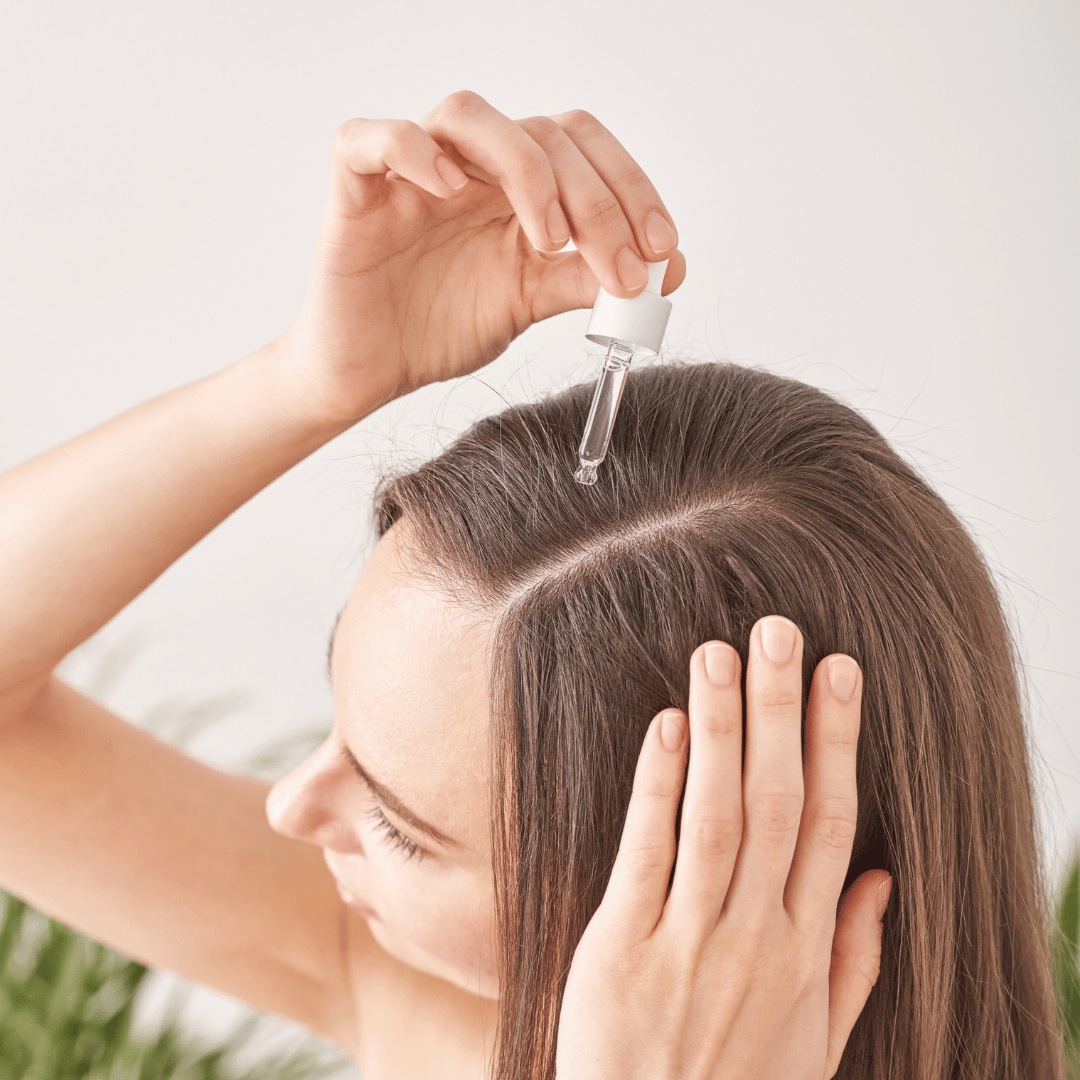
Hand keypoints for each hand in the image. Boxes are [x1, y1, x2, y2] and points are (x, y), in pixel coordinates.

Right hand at [276, 90, 685, 422]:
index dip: (631, 189)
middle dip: (597, 200)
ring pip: (469, 115)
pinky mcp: (356, 189)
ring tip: (548, 240)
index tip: (663, 250)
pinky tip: (450, 192)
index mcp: (515, 186)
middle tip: (621, 268)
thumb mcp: (530, 302)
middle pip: (542, 133)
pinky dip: (412, 151)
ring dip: (525, 168)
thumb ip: (587, 279)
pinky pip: (371, 138)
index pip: (583, 148)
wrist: (373, 372)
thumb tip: (668, 270)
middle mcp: (471, 167)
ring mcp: (412, 173)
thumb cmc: (440, 329)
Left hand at [555, 616, 892, 1079]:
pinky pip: (647, 855)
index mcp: (806, 950)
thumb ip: (854, 958)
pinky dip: (658, 787)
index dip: (836, 741)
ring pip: (718, 817)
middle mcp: (757, 935)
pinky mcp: (622, 949)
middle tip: (779, 631)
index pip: (830, 822)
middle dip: (782, 712)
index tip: (840, 672)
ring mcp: (689, 941)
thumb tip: (881, 877)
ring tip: (720, 653)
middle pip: (778, 803)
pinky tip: (667, 726)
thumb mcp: (816, 1041)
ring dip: (723, 730)